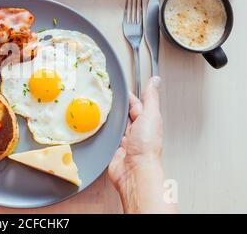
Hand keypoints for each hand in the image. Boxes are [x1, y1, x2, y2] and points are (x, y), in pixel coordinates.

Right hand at [108, 77, 174, 212]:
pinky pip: (108, 136)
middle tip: (106, 96)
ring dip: (109, 118)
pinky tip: (97, 126)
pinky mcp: (114, 148)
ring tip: (99, 108)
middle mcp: (136, 131)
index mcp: (147, 122)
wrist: (134, 171)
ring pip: (115, 124)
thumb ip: (151, 98)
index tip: (119, 87)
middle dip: (116, 106)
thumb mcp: (150, 116)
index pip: (136, 104)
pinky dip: (103, 131)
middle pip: (125, 114)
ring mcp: (125, 140)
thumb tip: (155, 81)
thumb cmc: (146, 148)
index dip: (128, 95)